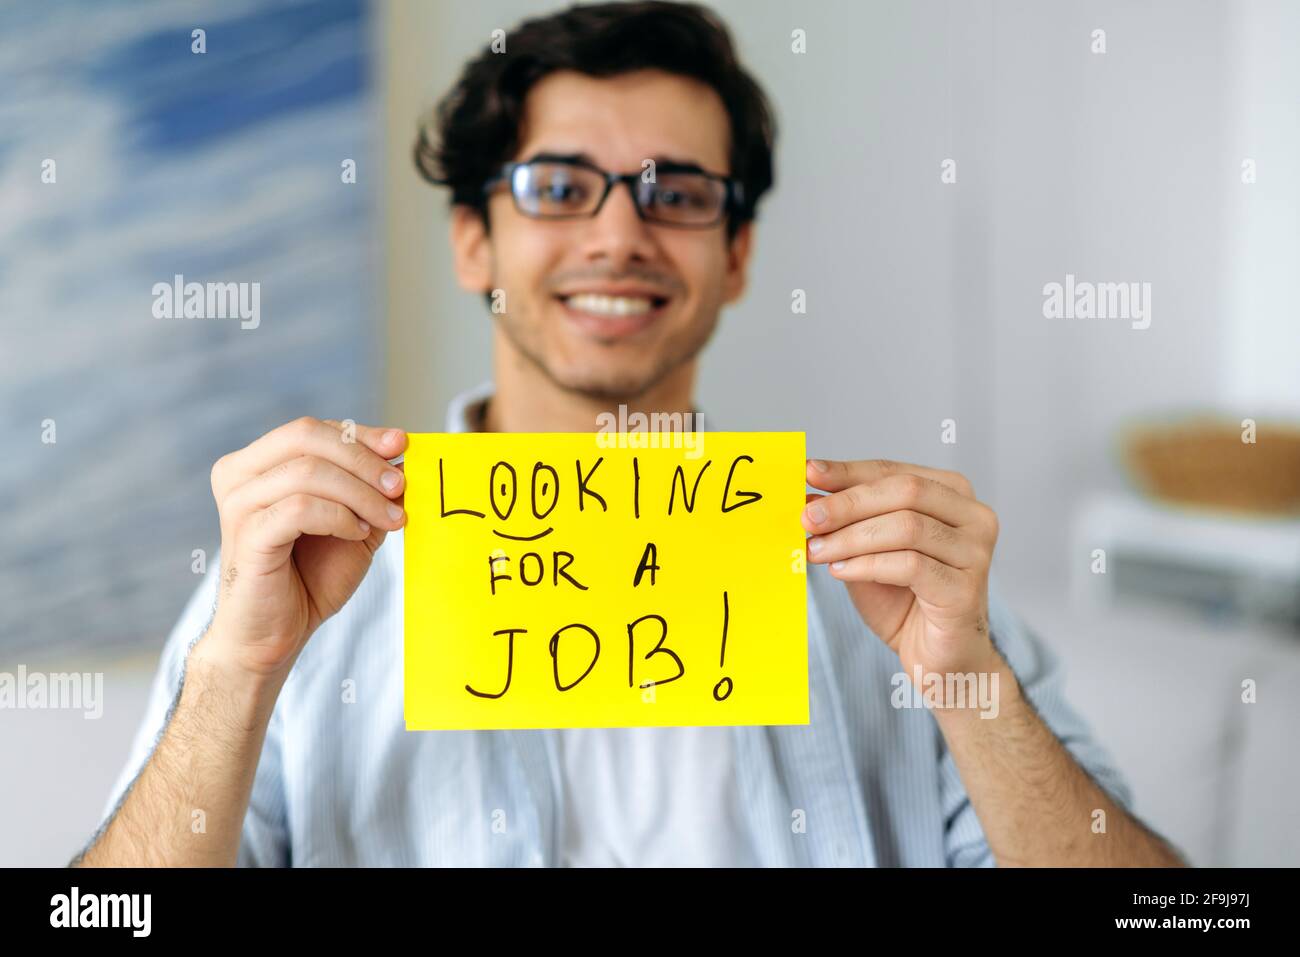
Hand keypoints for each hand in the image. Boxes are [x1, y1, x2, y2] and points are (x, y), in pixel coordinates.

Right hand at [205, 417, 407, 679]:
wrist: (276, 634)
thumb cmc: (310, 578)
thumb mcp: (352, 523)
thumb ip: (371, 490)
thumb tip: (404, 456)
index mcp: (257, 463)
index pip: (314, 430)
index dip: (362, 435)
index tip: (402, 446)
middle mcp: (239, 474)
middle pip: (307, 436)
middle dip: (363, 458)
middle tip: (400, 486)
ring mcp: (238, 503)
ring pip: (309, 471)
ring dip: (360, 493)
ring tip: (388, 519)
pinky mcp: (247, 534)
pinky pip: (301, 507)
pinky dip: (339, 516)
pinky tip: (356, 534)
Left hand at [802, 458, 999, 678]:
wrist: (939, 659)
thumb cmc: (906, 602)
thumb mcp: (868, 553)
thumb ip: (847, 525)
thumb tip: (808, 500)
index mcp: (953, 495)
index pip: (894, 472)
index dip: (848, 472)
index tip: (809, 472)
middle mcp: (974, 517)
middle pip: (905, 491)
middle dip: (848, 503)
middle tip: (808, 518)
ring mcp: (976, 552)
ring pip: (906, 526)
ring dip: (852, 537)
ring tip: (817, 551)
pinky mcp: (966, 589)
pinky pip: (910, 565)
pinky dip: (867, 565)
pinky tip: (840, 572)